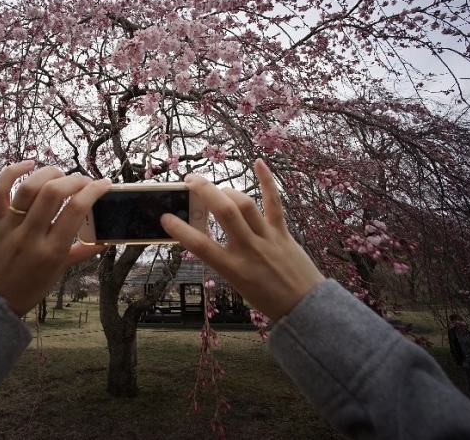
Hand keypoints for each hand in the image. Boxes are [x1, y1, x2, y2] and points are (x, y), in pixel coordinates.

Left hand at [0, 161, 110, 315]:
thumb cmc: (30, 287)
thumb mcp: (60, 272)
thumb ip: (82, 252)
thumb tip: (105, 239)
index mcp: (52, 251)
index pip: (76, 210)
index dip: (93, 191)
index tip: (103, 184)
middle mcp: (30, 236)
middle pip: (53, 193)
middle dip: (74, 179)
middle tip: (83, 180)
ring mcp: (10, 227)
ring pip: (29, 188)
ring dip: (49, 173)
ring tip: (60, 174)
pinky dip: (12, 171)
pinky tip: (28, 164)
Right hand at [160, 159, 324, 320]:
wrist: (304, 307)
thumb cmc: (267, 298)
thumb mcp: (236, 283)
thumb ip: (221, 259)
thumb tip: (204, 235)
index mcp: (233, 269)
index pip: (200, 246)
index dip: (180, 229)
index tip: (165, 217)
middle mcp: (250, 250)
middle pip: (224, 212)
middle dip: (205, 191)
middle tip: (189, 181)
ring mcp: (268, 238)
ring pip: (245, 204)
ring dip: (226, 190)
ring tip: (216, 189)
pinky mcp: (283, 232)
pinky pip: (274, 202)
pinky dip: (266, 181)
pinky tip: (258, 162)